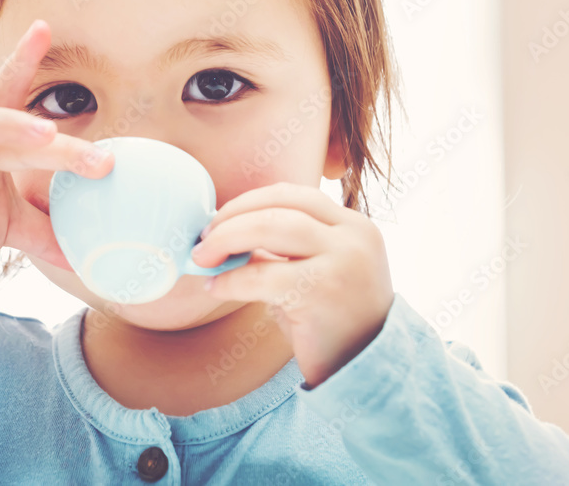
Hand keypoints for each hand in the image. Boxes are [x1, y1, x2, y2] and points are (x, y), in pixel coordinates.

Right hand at [0, 20, 113, 291]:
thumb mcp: (8, 223)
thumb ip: (45, 225)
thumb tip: (85, 250)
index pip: (7, 94)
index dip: (23, 61)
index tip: (43, 28)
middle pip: (5, 120)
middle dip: (49, 130)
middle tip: (97, 152)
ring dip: (7, 129)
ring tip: (44, 135)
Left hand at [191, 181, 394, 388]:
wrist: (365, 372)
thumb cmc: (331, 323)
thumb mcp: (315, 273)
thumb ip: (283, 249)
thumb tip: (224, 230)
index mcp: (353, 226)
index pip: (294, 195)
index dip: (250, 202)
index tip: (220, 219)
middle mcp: (353, 237)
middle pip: (279, 205)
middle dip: (232, 217)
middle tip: (203, 239)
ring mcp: (342, 261)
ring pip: (271, 227)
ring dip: (227, 238)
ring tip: (203, 258)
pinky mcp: (322, 293)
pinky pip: (263, 276)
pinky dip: (231, 279)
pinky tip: (216, 288)